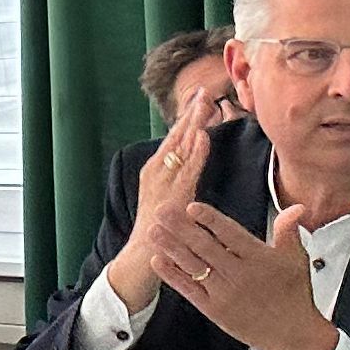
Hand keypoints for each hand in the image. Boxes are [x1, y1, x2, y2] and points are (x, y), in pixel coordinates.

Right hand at [108, 90, 212, 312]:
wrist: (142, 260)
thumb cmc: (161, 231)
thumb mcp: (170, 198)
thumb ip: (182, 178)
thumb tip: (196, 159)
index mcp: (157, 171)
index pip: (176, 138)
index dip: (189, 117)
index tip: (203, 96)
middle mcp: (156, 173)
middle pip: (176, 136)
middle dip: (191, 113)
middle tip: (205, 89)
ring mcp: (162, 184)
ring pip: (180, 149)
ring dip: (193, 124)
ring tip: (206, 102)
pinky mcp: (171, 198)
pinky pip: (186, 171)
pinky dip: (194, 152)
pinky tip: (202, 136)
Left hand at [148, 201, 338, 349]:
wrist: (292, 335)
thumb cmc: (295, 295)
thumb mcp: (297, 258)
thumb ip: (289, 230)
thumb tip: (296, 207)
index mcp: (259, 259)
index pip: (230, 234)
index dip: (210, 220)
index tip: (192, 207)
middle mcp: (239, 275)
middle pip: (205, 247)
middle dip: (181, 227)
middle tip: (162, 210)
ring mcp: (224, 294)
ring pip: (193, 266)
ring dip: (171, 247)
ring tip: (153, 231)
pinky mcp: (214, 310)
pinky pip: (189, 290)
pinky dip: (173, 275)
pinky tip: (158, 260)